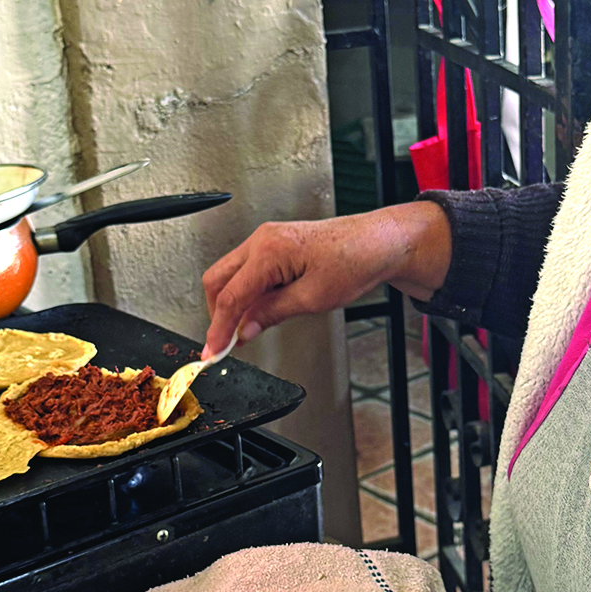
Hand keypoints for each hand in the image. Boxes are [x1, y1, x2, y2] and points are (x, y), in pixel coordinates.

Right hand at [201, 204, 452, 354]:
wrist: (378, 243)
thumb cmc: (355, 261)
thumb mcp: (313, 298)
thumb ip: (272, 313)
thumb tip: (245, 329)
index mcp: (269, 251)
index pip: (230, 296)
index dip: (218, 329)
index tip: (212, 351)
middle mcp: (263, 240)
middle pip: (217, 280)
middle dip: (217, 313)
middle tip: (225, 343)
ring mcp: (267, 239)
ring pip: (229, 274)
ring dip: (231, 302)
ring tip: (245, 330)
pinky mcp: (275, 244)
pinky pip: (247, 270)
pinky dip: (245, 292)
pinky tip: (258, 311)